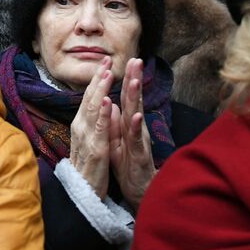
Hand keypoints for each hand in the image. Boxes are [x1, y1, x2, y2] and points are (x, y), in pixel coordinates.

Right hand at [68, 58, 118, 199]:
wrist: (82, 193)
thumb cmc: (88, 168)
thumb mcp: (91, 141)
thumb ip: (95, 123)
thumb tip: (102, 105)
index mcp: (82, 125)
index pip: (88, 98)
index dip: (96, 81)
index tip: (104, 65)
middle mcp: (81, 127)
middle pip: (89, 98)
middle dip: (98, 79)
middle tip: (106, 61)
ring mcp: (87, 137)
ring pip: (92, 108)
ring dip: (100, 89)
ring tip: (106, 73)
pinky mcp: (96, 149)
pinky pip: (99, 128)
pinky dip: (101, 113)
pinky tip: (105, 101)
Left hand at [109, 58, 156, 210]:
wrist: (138, 190)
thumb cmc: (128, 165)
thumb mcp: (117, 140)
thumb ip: (115, 123)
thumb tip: (112, 104)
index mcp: (128, 124)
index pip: (126, 98)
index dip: (126, 79)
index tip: (127, 59)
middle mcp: (135, 129)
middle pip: (134, 100)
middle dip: (134, 79)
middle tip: (136, 59)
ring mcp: (138, 140)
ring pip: (136, 116)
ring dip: (136, 98)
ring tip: (135, 81)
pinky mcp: (138, 154)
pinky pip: (135, 139)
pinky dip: (135, 126)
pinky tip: (136, 115)